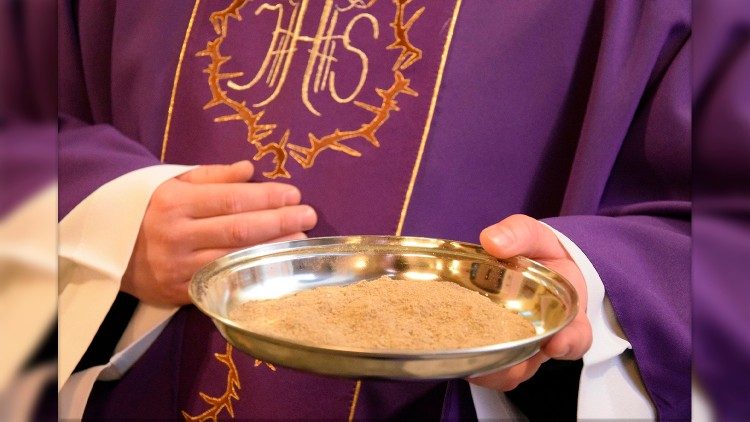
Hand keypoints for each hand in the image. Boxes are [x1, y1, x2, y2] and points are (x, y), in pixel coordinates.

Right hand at [121, 161, 316, 304]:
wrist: (109, 251)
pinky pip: (223, 282)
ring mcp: (179, 267)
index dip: (266, 198)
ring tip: (302, 239)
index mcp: (174, 202)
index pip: (231, 200)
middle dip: (279, 222)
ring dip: (274, 249)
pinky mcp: (181, 291)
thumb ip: (213, 176)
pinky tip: (276, 267)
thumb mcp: (173, 184)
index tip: (294, 194)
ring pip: (235, 257)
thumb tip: (250, 169)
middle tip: (309, 215)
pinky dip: (252, 274)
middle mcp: (176, 235)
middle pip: (238, 229)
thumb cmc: (150, 211)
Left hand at [468, 214, 591, 390]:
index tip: (556, 343)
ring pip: (505, 372)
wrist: (521, 265)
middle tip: (500, 364)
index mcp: (564, 314)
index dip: (569, 343)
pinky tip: (448, 350)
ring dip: (488, 370)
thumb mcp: (533, 237)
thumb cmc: (536, 254)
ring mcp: (514, 347)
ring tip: (468, 362)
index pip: (577, 337)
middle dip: (517, 366)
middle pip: (533, 363)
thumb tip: (492, 241)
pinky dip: (468, 361)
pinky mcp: (488, 348)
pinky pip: (482, 365)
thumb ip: (518, 235)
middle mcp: (541, 338)